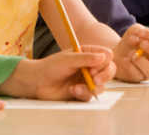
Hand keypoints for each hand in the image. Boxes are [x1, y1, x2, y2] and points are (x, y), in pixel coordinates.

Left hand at [0, 47, 114, 100]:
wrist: (38, 82)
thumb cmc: (52, 66)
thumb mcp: (69, 59)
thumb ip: (86, 58)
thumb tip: (105, 56)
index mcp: (88, 53)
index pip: (106, 55)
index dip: (105, 61)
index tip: (95, 67)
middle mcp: (90, 66)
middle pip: (109, 70)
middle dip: (104, 76)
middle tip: (94, 79)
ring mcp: (87, 80)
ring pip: (102, 85)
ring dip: (91, 87)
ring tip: (76, 87)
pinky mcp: (83, 92)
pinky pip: (90, 95)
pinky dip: (83, 94)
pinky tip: (72, 90)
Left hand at [112, 24, 148, 81]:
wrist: (117, 53)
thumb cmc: (130, 42)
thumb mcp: (134, 32)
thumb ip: (138, 31)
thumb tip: (137, 40)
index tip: (140, 32)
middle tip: (141, 43)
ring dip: (140, 60)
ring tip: (131, 54)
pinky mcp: (139, 78)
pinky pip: (136, 73)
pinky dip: (128, 64)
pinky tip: (124, 60)